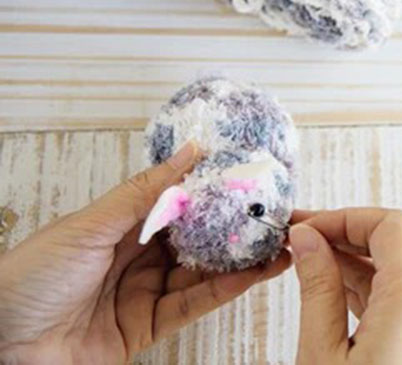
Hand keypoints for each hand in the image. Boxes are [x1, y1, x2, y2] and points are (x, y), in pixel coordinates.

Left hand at [0, 142, 291, 364]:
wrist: (0, 348)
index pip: (176, 203)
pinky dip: (224, 290)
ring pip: (202, 272)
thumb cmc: (27, 279)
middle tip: (273, 211)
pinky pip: (193, 305)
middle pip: (195, 238)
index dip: (211, 191)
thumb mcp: (90, 225)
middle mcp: (134, 257)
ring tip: (277, 242)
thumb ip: (145, 193)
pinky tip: (251, 273)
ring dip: (240, 259)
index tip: (246, 177)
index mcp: (118, 226)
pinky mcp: (146, 327)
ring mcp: (142, 293)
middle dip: (234, 226)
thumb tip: (190, 152)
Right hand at [290, 208, 401, 364]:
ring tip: (307, 263)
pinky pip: (398, 303)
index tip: (307, 227)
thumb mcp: (322, 355)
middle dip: (344, 235)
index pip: (390, 226)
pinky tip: (329, 291)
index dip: (345, 218)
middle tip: (300, 238)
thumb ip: (318, 290)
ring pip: (395, 274)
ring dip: (351, 262)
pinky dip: (364, 289)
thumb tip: (308, 240)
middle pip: (394, 245)